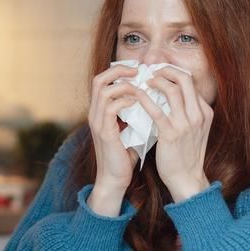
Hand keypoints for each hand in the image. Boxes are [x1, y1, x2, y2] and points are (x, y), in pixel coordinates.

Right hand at [86, 64, 141, 214]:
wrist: (115, 179)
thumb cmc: (124, 156)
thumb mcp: (130, 130)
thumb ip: (136, 115)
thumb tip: (155, 100)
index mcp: (99, 112)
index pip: (101, 81)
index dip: (117, 71)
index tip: (137, 71)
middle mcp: (94, 114)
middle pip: (98, 80)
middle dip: (119, 71)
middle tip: (138, 72)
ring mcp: (98, 122)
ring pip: (104, 90)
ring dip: (124, 85)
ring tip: (140, 88)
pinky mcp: (104, 132)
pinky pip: (111, 107)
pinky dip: (125, 100)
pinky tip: (138, 103)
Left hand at [132, 66, 214, 202]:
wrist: (186, 179)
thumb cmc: (186, 154)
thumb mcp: (195, 130)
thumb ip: (188, 112)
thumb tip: (172, 95)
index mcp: (205, 112)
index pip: (191, 83)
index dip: (174, 73)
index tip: (161, 72)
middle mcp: (198, 115)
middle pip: (185, 79)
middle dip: (166, 70)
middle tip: (153, 71)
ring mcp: (186, 124)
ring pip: (172, 89)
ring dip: (156, 81)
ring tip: (145, 81)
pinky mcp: (171, 133)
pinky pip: (156, 109)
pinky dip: (144, 98)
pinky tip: (137, 95)